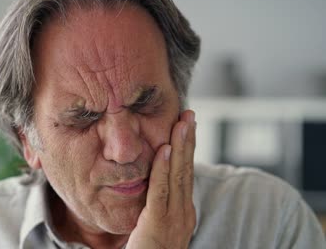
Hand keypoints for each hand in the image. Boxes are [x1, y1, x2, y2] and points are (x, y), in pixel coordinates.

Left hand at [126, 110, 195, 248]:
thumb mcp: (153, 224)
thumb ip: (155, 204)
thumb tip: (151, 182)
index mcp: (182, 212)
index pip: (185, 174)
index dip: (187, 149)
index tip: (186, 126)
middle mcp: (183, 214)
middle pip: (186, 170)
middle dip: (189, 140)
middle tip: (190, 114)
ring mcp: (174, 220)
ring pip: (178, 176)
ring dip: (181, 146)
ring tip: (183, 122)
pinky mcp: (158, 226)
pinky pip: (160, 192)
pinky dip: (163, 169)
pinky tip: (165, 149)